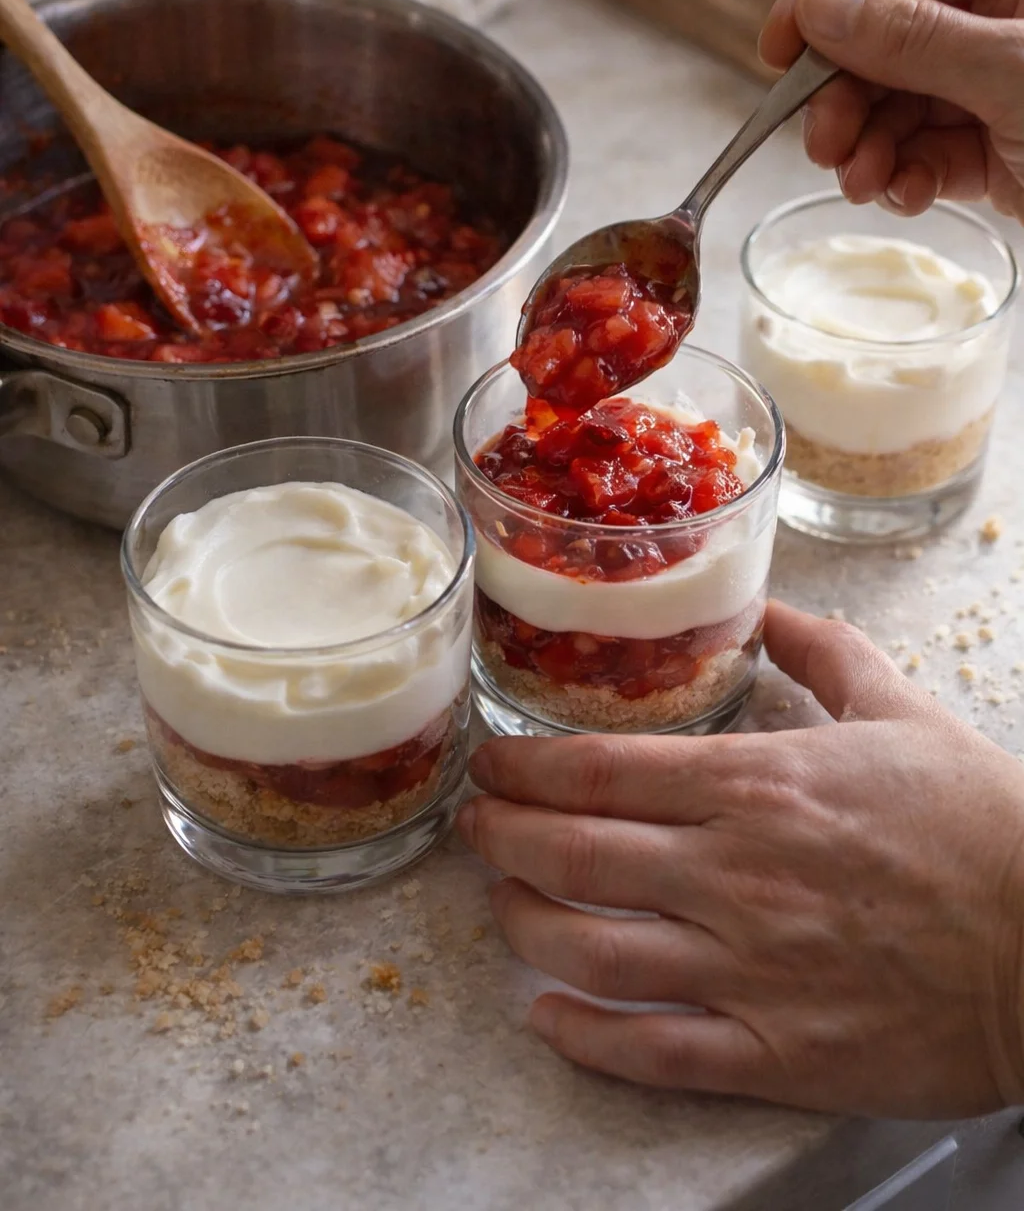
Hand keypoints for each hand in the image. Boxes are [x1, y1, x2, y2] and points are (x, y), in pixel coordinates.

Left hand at [458, 601, 1023, 1116]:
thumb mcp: (902, 709)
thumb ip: (823, 652)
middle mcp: (732, 872)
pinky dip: (581, 1037)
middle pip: (571, 853)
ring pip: (589, 949)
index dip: (523, 769)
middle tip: (475, 826)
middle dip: (500, 837)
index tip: (491, 765)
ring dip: (523, 923)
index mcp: (756, 784)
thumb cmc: (982, 822)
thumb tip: (771, 609)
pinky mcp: (776, 1049)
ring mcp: (747, 966)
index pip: (599, 771)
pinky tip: (545, 1017)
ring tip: (501, 903)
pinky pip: (650, 1050)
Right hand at [758, 0, 1023, 222]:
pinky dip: (902, 179)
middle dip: (844, 97)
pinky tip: (903, 194)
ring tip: (863, 182)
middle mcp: (994, 16)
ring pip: (893, 106)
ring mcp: (992, 85)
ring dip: (865, 149)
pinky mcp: (993, 151)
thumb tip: (818, 5)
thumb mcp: (1012, 68)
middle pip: (882, 40)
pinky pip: (923, 156)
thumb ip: (915, 38)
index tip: (778, 48)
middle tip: (823, 143)